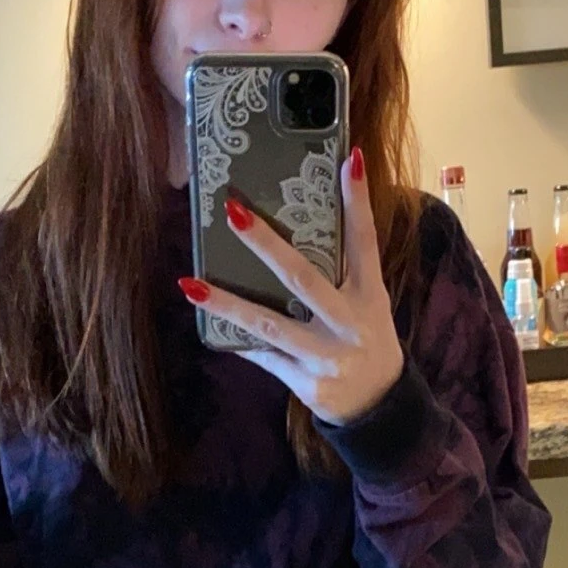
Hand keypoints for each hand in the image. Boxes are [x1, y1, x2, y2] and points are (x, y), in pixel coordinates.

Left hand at [177, 146, 405, 425]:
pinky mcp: (306, 383)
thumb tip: (309, 220)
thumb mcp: (369, 304)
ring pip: (270, 326)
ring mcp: (326, 357)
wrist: (377, 408)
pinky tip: (210, 324)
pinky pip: (265, 357)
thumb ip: (345, 268)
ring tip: (190, 284)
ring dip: (228, 304)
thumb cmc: (365, 341)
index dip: (358, 202)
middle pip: (304, 279)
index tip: (350, 160)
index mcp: (369, 297)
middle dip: (267, 246)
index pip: (364, 242)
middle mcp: (349, 324)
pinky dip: (239, 340)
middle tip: (234, 213)